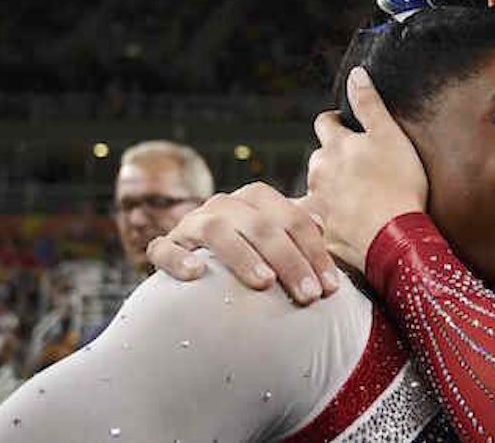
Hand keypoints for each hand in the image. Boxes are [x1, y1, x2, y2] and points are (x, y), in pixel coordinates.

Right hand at [145, 182, 339, 304]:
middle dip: (289, 260)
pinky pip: (163, 249)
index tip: (331, 288)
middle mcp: (223, 206)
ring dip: (242, 255)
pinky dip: (178, 258)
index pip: (292, 219)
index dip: (315, 252)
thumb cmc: (254, 259)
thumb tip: (321, 218)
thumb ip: (300, 227)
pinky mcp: (163, 248)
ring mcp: (190, 225)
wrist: (201, 280)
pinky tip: (197, 275)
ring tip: (265, 283)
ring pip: (216, 229)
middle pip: (260, 224)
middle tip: (308, 295)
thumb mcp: (280, 241)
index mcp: (255, 200)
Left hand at [307, 68, 427, 270]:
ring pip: (316, 188)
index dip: (336, 122)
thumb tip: (355, 73)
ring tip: (351, 198)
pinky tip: (332, 226)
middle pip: (319, 157)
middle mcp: (319, 172)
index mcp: (335, 146)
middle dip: (332, 159)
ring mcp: (317, 203)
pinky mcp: (320, 231)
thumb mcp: (390, 135)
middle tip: (355, 167)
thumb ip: (369, 104)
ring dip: (327, 188)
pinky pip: (314, 223)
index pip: (325, 123)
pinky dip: (319, 221)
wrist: (393, 237)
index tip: (346, 127)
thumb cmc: (398, 184)